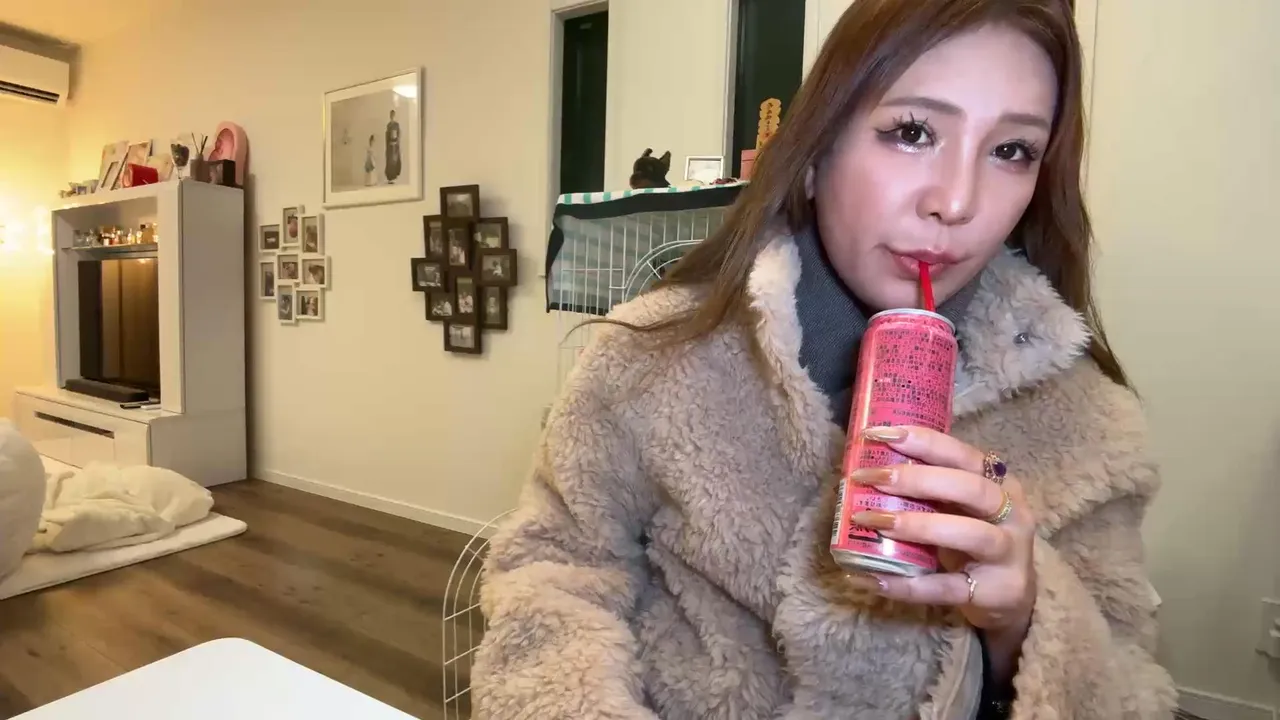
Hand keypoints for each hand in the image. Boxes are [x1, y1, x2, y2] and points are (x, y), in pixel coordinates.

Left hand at [847, 425, 1036, 640]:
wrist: (1009, 595)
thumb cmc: (973, 537)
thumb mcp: (960, 506)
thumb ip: (929, 487)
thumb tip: (868, 467)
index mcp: (1000, 482)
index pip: (963, 454)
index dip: (923, 442)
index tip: (879, 435)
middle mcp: (1011, 513)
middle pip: (969, 487)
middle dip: (916, 479)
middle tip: (870, 478)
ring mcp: (1008, 554)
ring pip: (968, 533)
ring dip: (916, 525)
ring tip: (873, 520)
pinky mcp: (995, 591)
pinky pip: (946, 588)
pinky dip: (908, 585)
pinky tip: (873, 579)